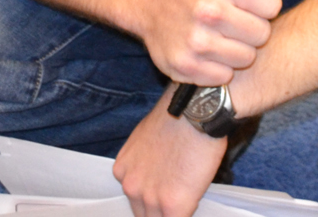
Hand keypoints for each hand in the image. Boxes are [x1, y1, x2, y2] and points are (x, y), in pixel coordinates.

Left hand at [114, 94, 226, 216]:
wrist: (194, 110)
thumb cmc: (178, 115)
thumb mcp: (148, 138)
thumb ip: (147, 163)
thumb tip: (160, 172)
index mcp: (123, 169)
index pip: (135, 196)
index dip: (152, 197)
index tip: (164, 193)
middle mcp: (131, 186)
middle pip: (143, 213)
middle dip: (159, 210)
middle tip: (176, 197)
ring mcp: (150, 198)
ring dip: (173, 211)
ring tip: (187, 196)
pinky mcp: (173, 204)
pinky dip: (187, 212)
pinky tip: (194, 201)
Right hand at [136, 0, 297, 85]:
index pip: (273, 5)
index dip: (265, 2)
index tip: (251, 0)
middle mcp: (208, 11)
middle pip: (262, 34)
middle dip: (254, 27)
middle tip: (238, 19)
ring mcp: (195, 41)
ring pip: (245, 58)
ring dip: (239, 50)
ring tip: (226, 35)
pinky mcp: (183, 65)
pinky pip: (223, 77)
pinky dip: (220, 68)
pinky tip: (211, 51)